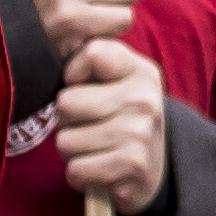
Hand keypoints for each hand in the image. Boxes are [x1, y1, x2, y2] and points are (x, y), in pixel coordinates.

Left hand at [56, 37, 165, 213]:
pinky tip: (98, 168)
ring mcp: (141, 132)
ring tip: (94, 148)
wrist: (151, 167)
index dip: (73, 73)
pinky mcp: (133, 165)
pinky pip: (76, 169)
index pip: (93, 53)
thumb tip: (64, 41)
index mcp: (140, 71)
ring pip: (66, 141)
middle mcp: (145, 97)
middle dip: (65, 120)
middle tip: (86, 125)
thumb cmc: (119, 119)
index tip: (81, 86)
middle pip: (67, 103)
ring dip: (72, 151)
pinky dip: (80, 174)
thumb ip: (92, 61)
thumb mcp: (116, 83)